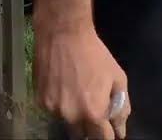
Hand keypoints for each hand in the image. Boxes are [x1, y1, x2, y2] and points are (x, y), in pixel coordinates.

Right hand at [35, 24, 130, 139]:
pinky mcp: (40, 100)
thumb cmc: (94, 54)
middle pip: (82, 135)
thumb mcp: (117, 78)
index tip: (108, 127)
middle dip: (90, 127)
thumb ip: (121, 107)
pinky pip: (53, 110)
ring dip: (74, 115)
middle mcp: (71, 116)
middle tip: (92, 108)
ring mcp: (53, 109)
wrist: (62, 33)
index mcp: (93, 113)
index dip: (108, 134)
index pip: (102, 139)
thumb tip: (119, 129)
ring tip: (76, 93)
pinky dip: (60, 104)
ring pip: (67, 122)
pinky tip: (63, 86)